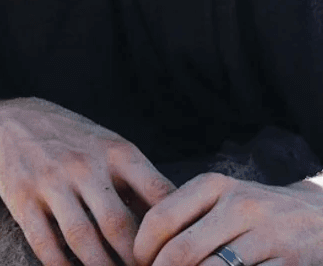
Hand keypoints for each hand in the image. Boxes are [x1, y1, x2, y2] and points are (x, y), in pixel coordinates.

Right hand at [0, 98, 175, 265]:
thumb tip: (184, 225)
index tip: (178, 257)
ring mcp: (50, 182)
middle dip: (137, 261)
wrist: (12, 122)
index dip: (173, 234)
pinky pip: (44, 243)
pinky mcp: (21, 199)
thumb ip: (144, 182)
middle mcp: (83, 166)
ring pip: (82, 239)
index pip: (158, 197)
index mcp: (117, 153)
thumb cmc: (77, 143)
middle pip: (119, 226)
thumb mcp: (114, 148)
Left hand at [134, 173, 322, 265]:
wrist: (319, 216)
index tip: (138, 262)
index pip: (160, 218)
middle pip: (181, 251)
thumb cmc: (254, 213)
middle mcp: (240, 206)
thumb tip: (141, 248)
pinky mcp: (291, 262)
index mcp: (214, 186)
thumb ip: (184, 216)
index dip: (141, 248)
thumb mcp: (220, 199)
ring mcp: (268, 235)